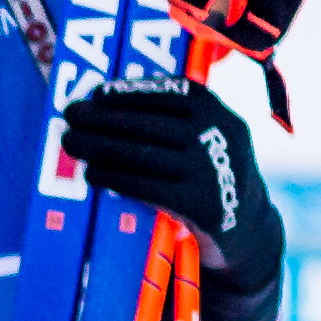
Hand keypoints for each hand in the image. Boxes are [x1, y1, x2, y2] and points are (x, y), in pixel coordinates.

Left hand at [64, 79, 285, 311]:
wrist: (251, 229)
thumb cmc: (212, 174)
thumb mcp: (211, 137)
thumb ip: (178, 119)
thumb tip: (106, 103)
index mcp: (219, 112)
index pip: (171, 92)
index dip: (130, 91)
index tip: (96, 93)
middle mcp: (218, 136)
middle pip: (149, 123)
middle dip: (103, 118)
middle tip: (70, 115)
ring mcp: (211, 171)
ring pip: (143, 153)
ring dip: (99, 146)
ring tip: (71, 142)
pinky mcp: (201, 205)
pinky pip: (147, 186)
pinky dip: (114, 178)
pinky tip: (92, 173)